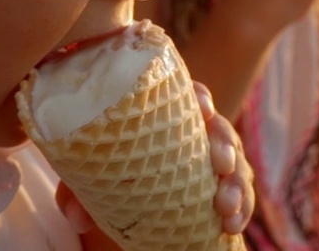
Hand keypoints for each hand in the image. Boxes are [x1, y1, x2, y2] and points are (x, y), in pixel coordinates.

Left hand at [59, 82, 254, 246]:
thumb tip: (76, 217)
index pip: (189, 93)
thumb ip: (79, 187)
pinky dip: (241, 208)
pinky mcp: (224, 183)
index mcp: (166, 111)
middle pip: (219, 128)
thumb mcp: (91, 170)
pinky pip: (241, 193)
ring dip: (236, 184)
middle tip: (221, 165)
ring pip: (236, 163)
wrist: (125, 187)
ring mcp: (214, 156)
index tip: (202, 110)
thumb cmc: (109, 163)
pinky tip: (233, 225)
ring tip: (225, 208)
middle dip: (225, 145)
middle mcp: (196, 129)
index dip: (200, 97)